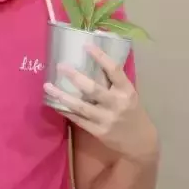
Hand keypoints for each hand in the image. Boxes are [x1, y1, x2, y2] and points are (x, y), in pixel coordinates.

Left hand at [44, 44, 158, 163]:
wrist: (140, 142)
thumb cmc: (131, 111)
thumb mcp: (128, 94)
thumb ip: (113, 82)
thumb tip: (91, 60)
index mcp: (127, 91)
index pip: (114, 70)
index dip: (101, 57)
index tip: (86, 45)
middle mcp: (117, 104)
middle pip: (94, 89)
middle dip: (75, 77)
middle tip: (60, 66)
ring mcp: (107, 119)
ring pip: (81, 106)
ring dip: (62, 96)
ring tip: (47, 86)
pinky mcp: (98, 132)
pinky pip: (78, 120)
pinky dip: (65, 111)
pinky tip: (54, 103)